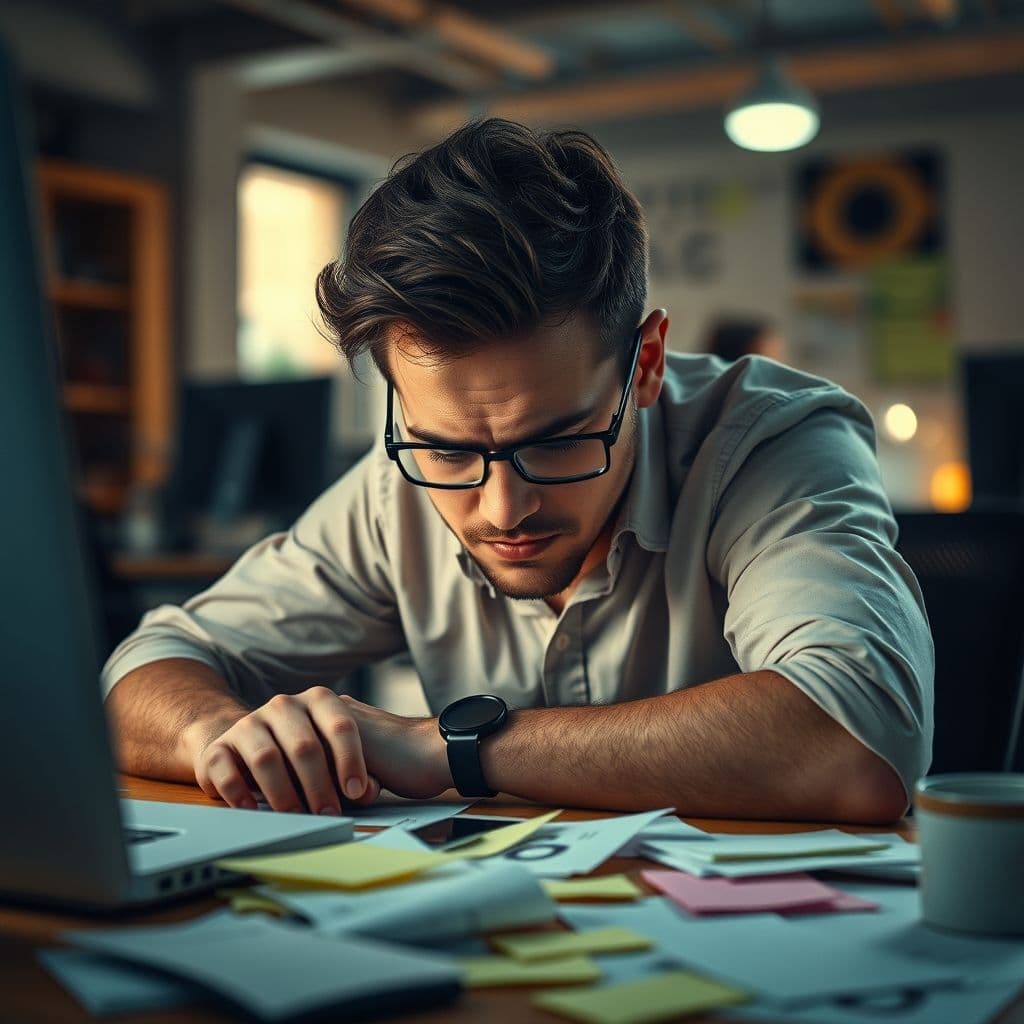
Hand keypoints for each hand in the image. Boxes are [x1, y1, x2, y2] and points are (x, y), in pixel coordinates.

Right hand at [184, 687, 451, 813]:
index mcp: (317, 700)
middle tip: (329, 813)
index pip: (340, 725)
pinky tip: (254, 811)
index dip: (351, 760)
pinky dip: (240, 793)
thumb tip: (370, 792)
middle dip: (319, 785)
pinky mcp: (219, 747)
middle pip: (305, 746)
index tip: (358, 792)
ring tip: (296, 817)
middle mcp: (283, 706)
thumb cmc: (304, 752)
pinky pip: (227, 769)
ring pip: (267, 757)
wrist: (245, 742)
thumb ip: (354, 769)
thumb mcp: (332, 753)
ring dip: (284, 793)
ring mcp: (249, 724)